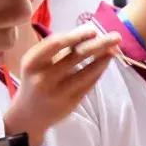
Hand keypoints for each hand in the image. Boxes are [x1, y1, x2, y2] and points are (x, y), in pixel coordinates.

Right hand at [5, 26, 120, 145]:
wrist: (29, 114)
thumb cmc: (35, 79)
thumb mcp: (36, 62)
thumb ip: (57, 49)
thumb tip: (89, 32)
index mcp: (32, 62)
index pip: (56, 44)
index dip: (77, 36)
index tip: (93, 30)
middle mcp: (43, 78)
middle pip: (76, 57)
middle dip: (99, 44)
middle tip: (116, 36)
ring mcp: (58, 92)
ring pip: (86, 72)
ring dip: (103, 59)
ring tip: (114, 50)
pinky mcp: (70, 103)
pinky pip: (88, 84)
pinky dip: (98, 71)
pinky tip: (105, 62)